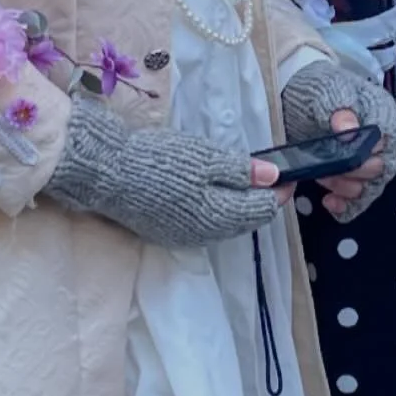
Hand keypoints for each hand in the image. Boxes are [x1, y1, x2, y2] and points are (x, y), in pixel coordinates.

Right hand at [45, 96, 284, 245]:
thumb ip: (241, 169)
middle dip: (260, 200)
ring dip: (237, 207)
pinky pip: (203, 227)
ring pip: (224, 225)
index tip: (288, 173)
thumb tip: (273, 177)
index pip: (262, 208)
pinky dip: (215, 212)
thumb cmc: (159, 161)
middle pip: (245, 220)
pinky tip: (212, 195)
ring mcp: (185, 237)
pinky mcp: (166, 234)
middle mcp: (207, 235)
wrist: (108, 173)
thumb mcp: (205, 157)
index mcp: (221, 216)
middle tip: (268, 176)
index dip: (279, 191)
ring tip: (242, 183)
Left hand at [280, 60, 395, 221]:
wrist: (301, 98)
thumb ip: (339, 109)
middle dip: (353, 172)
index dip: (365, 149)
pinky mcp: (352, 178)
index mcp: (382, 116)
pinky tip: (330, 203)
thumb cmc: (319, 90)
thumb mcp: (327, 92)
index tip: (341, 147)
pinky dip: (346, 206)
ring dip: (345, 187)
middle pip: (379, 169)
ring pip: (369, 188)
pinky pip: (358, 201)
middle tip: (328, 168)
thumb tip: (348, 130)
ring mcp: (368, 162)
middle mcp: (382, 142)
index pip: (385, 140)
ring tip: (323, 179)